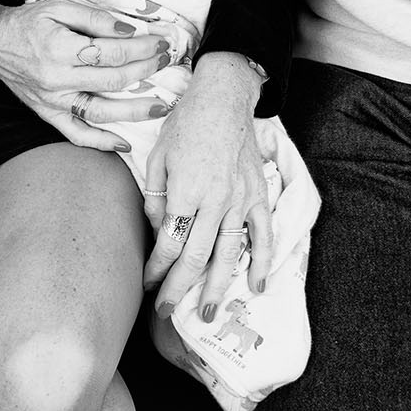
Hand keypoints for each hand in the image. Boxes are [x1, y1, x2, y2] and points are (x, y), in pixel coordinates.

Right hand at [0, 0, 174, 152]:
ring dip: (134, 111)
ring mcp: (53, 101)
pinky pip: (76, 134)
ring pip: (100, 112)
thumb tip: (130, 31)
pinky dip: (100, 142)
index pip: (111, 52)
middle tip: (167, 61)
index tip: (161, 42)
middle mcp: (57, 79)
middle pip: (111, 80)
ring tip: (161, 106)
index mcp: (60, 48)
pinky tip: (124, 144)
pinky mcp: (48, 114)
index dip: (141, 48)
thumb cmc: (29, 23)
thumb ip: (96, 19)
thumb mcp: (60, 7)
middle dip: (145, 71)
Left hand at [142, 52, 272, 319]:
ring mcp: (240, 199)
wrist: (224, 97)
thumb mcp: (158, 155)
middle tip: (167, 312)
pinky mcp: (258, 194)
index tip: (147, 283)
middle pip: (196, 256)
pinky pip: (263, 234)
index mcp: (186, 190)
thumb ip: (156, 197)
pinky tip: (256, 286)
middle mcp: (215, 200)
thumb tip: (159, 230)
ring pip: (229, 253)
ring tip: (207, 313)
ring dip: (217, 286)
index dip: (156, 268)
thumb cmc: (186, 124)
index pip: (170, 243)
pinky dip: (262, 262)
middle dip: (180, 289)